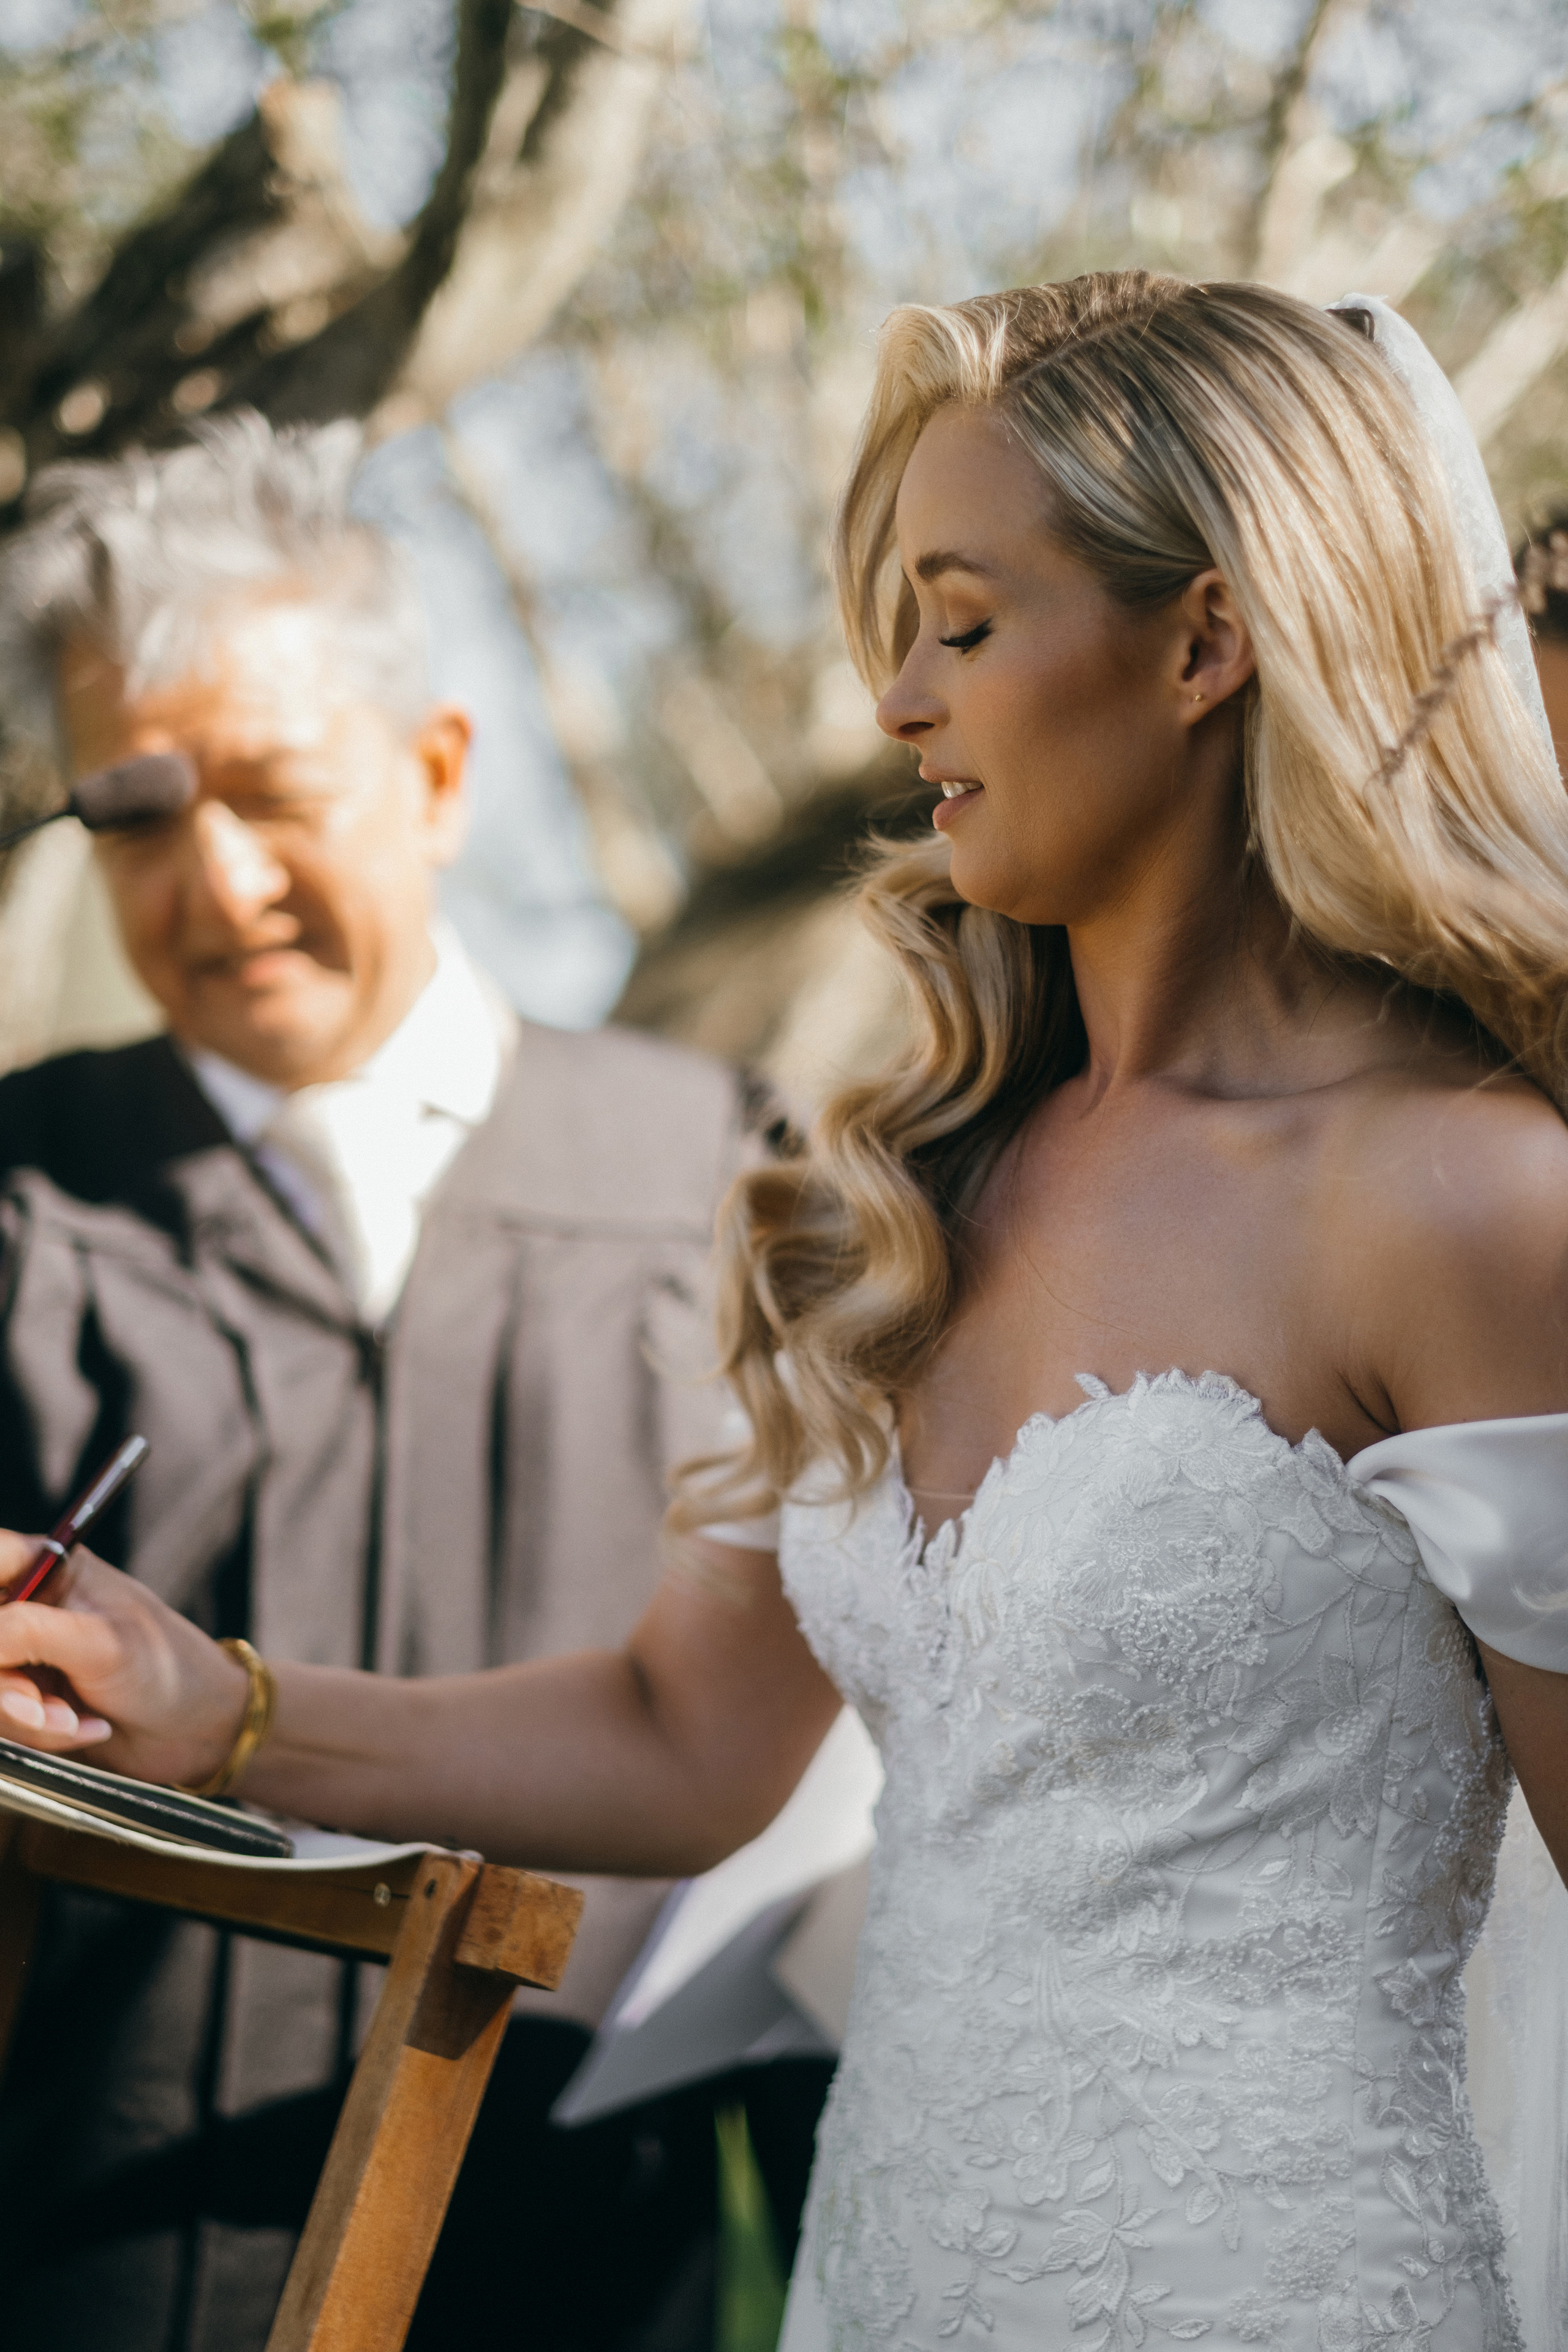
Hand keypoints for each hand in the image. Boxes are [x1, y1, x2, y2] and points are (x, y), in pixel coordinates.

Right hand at [0, 1532, 247, 1787]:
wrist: (195, 1731)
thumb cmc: (169, 1668)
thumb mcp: (102, 1644)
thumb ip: (29, 1633)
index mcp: (48, 1568)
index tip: (6, 1642)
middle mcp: (29, 1608)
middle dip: (5, 1684)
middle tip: (39, 1704)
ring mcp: (23, 1656)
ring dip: (24, 1717)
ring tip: (75, 1718)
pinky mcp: (24, 1700)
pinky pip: (2, 1720)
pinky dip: (37, 1734)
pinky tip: (82, 1728)